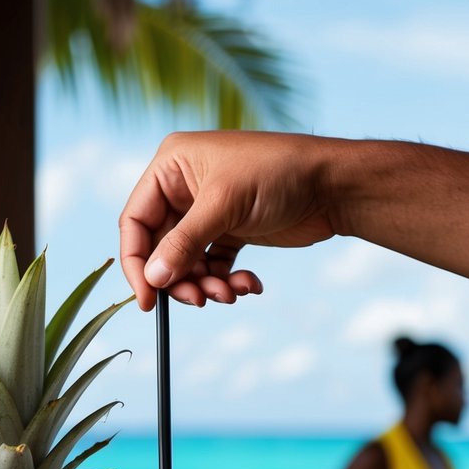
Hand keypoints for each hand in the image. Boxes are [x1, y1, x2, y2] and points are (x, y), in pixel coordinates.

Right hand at [118, 130, 335, 308]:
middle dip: (180, 279)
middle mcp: (184, 189)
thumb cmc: (278, 174)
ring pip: (188, 264)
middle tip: (200, 300)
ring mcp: (207, 212)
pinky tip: (250, 285)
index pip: (135, 222)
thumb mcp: (224, 206)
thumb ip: (184, 243)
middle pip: (160, 249)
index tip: (147, 300)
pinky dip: (226, 281)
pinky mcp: (231, 232)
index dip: (137, 263)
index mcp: (172, 167)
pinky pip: (214, 267)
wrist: (333, 184)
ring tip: (232, 294)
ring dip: (206, 285)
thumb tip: (153, 279)